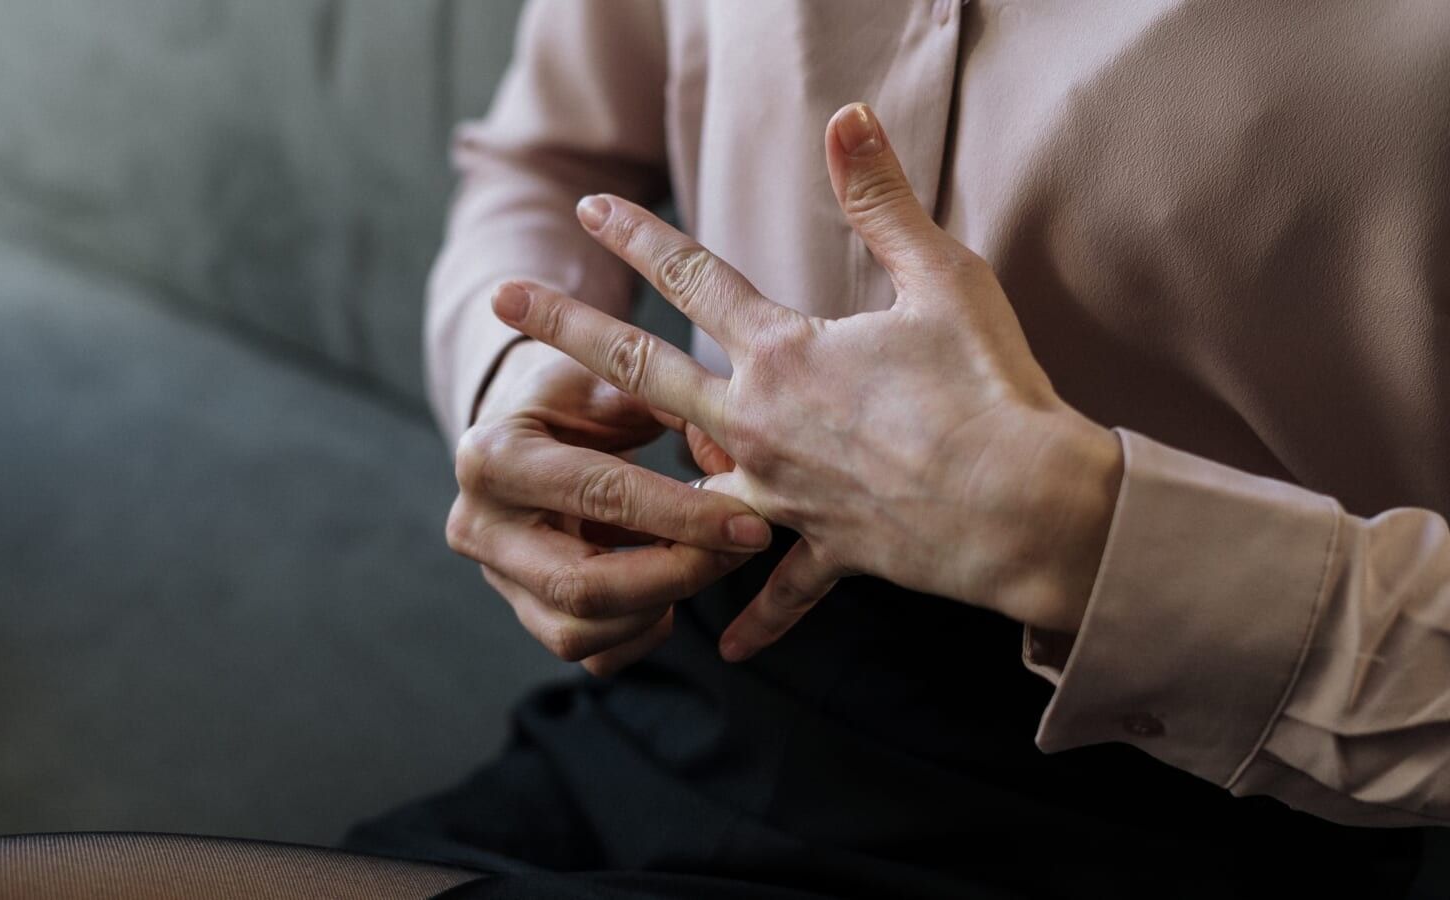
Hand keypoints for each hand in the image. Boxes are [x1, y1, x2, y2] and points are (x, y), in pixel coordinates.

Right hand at [447, 340, 772, 675]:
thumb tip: (740, 471)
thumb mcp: (614, 381)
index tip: (749, 522)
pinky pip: (592, 653)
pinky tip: (669, 585)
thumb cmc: (573, 398)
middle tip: (739, 552)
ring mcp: (495, 578)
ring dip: (661, 606)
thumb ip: (678, 412)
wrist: (519, 424)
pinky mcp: (523, 612)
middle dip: (676, 576)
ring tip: (706, 560)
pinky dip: (643, 628)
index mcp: (494, 455)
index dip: (684, 515)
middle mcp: (479, 526)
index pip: (601, 496)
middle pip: (582, 586)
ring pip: (581, 633)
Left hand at [490, 103, 1121, 661]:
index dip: (638, 236)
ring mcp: (785, 497)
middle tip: (502, 304)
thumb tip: (848, 117)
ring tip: (586, 486)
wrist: (1026, 510)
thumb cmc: (988, 389)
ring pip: (685, 490)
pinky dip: (757, 618)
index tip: (588, 208)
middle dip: (567, 332)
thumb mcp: (940, 277)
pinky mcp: (828, 552)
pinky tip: (727, 648)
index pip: (692, 278)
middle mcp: (762, 426)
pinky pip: (779, 591)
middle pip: (642, 372)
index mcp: (784, 354)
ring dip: (633, 486)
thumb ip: (881, 200)